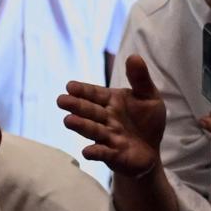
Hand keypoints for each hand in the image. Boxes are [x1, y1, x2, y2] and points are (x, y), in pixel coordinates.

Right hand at [58, 55, 166, 177]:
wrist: (150, 150)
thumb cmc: (146, 121)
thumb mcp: (148, 97)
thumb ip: (140, 79)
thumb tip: (134, 56)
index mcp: (111, 101)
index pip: (94, 94)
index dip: (83, 91)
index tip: (70, 86)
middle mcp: (105, 118)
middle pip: (89, 111)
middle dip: (76, 106)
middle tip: (61, 100)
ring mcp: (107, 137)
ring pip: (93, 130)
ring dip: (81, 126)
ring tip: (68, 121)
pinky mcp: (113, 155)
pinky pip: (103, 153)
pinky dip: (95, 152)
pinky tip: (87, 151)